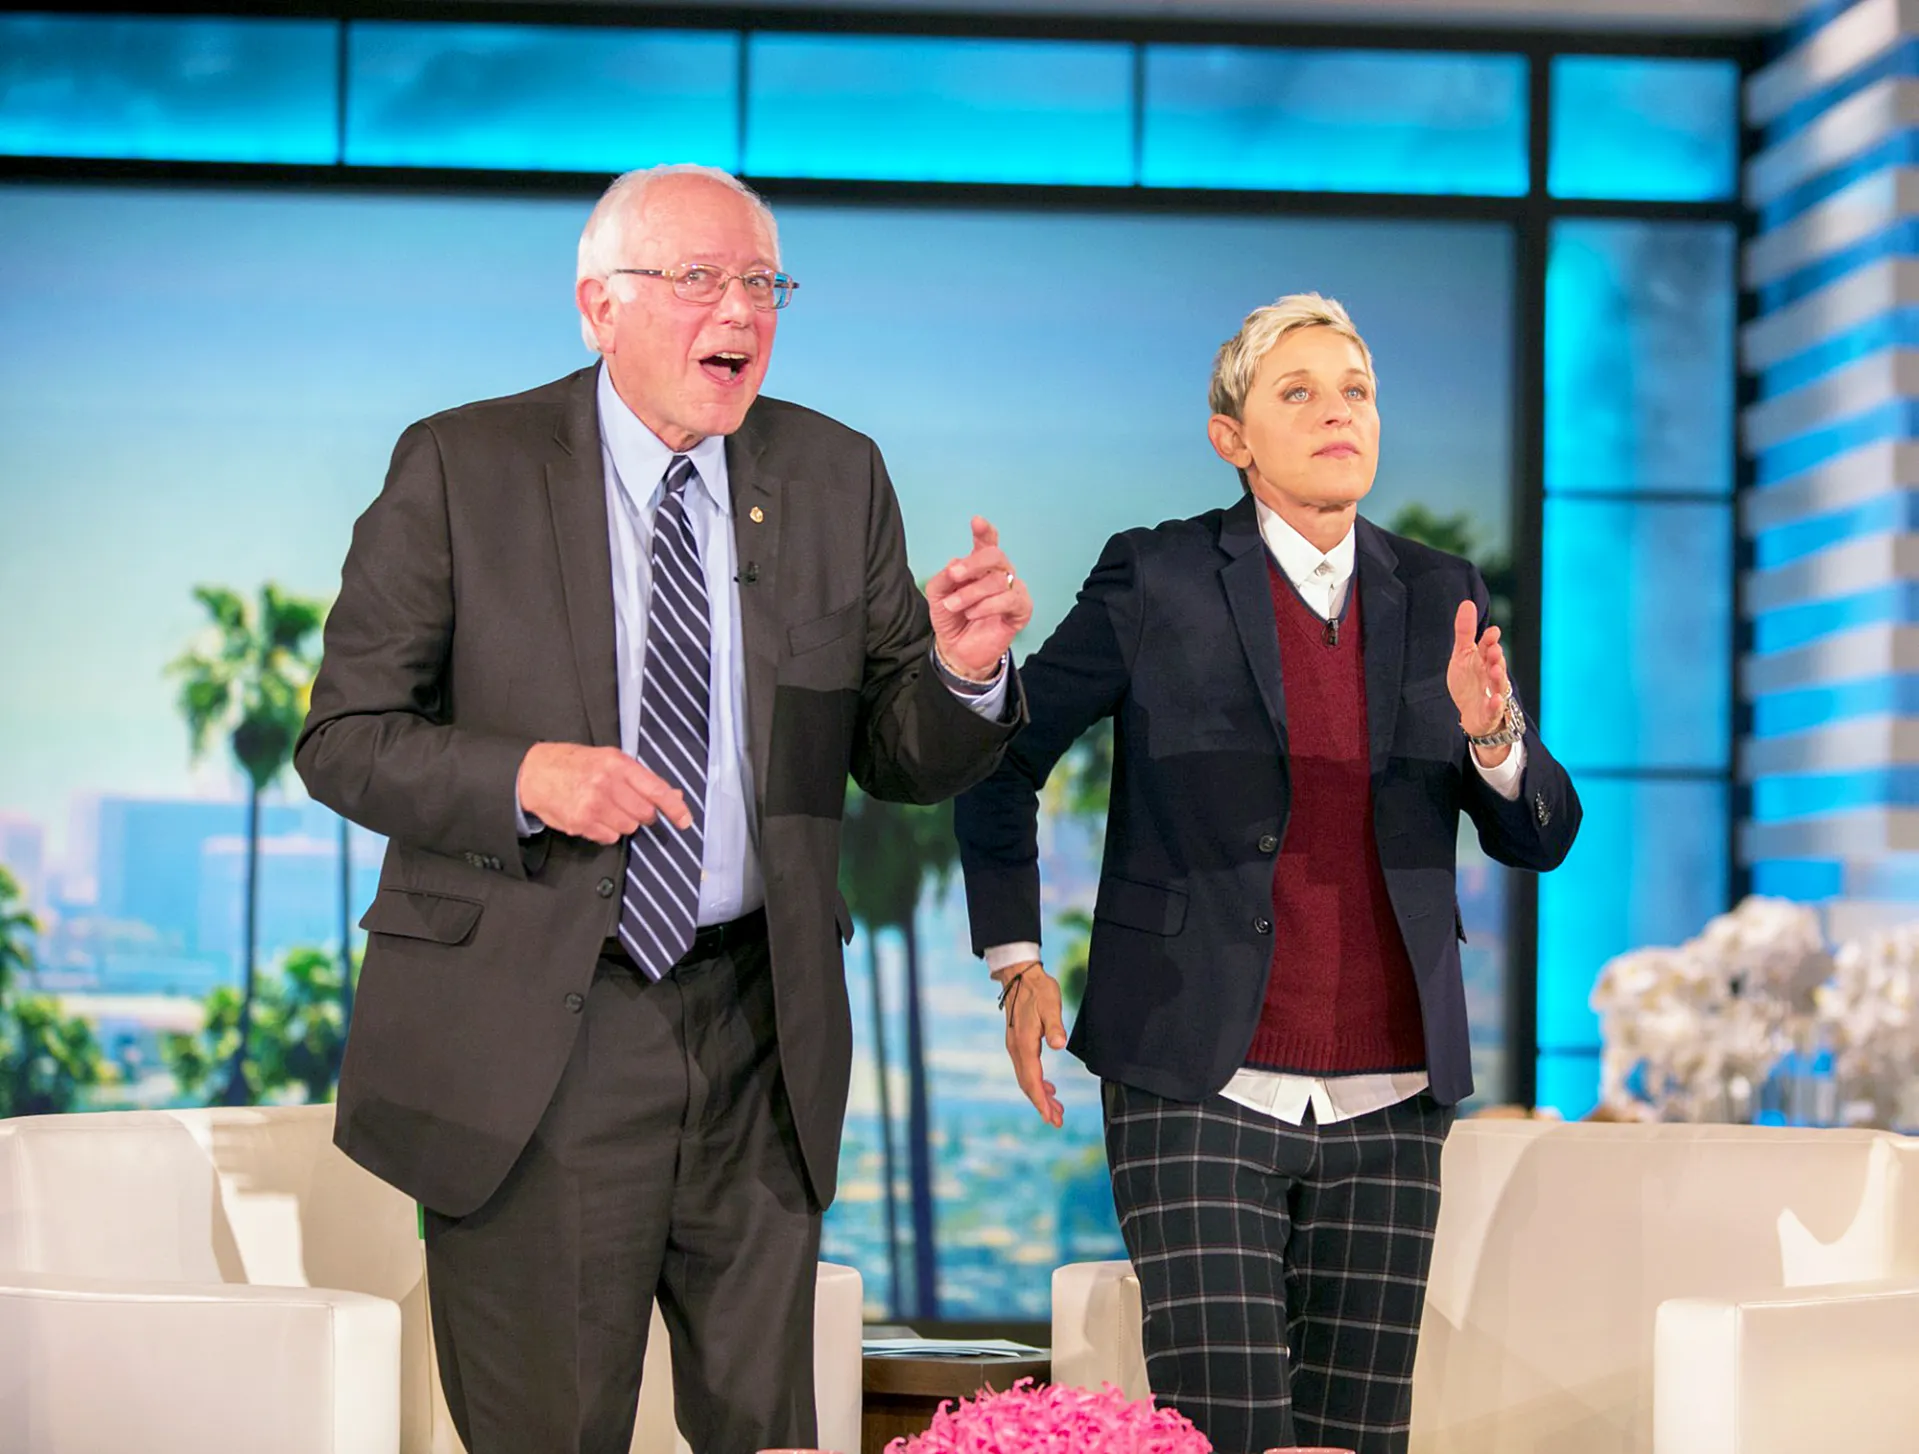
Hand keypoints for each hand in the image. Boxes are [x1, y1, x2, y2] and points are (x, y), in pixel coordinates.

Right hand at [516, 742, 691, 844]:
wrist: (533, 773)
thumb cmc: (574, 764)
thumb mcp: (608, 760)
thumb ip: (641, 779)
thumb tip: (673, 796)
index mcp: (617, 764)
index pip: (656, 789)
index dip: (674, 808)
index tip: (685, 821)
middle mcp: (607, 784)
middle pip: (644, 813)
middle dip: (642, 814)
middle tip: (627, 805)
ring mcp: (594, 805)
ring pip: (628, 828)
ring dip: (623, 822)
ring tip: (606, 808)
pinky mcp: (582, 823)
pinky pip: (609, 837)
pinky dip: (606, 831)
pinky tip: (593, 816)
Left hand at [924, 517, 1032, 680]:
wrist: (957, 650)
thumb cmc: (952, 618)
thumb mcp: (938, 595)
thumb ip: (944, 577)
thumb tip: (955, 563)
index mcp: (980, 566)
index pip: (986, 543)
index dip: (984, 531)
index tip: (976, 521)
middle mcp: (999, 574)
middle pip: (995, 556)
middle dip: (973, 563)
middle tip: (954, 574)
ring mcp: (1013, 590)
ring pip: (998, 580)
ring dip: (971, 593)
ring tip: (954, 606)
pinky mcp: (1021, 609)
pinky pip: (1009, 600)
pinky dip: (987, 605)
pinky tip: (973, 613)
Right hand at [995, 960, 1066, 1127]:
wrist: (1020, 975)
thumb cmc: (1038, 989)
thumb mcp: (1051, 1004)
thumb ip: (1055, 1026)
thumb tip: (1059, 1045)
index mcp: (1024, 1044)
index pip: (1032, 1080)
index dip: (1041, 1101)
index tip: (1051, 1117)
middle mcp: (1016, 1049)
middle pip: (1027, 1084)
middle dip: (1042, 1104)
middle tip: (1057, 1121)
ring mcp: (1015, 1046)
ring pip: (1026, 1078)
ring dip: (1040, 1095)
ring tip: (1056, 1109)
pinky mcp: (1018, 1042)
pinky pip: (1026, 1069)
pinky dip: (1037, 1082)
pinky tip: (1049, 1087)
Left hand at [1447, 599, 1510, 734]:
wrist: (1470, 712)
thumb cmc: (1469, 680)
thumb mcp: (1462, 654)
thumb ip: (1465, 631)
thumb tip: (1467, 603)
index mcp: (1483, 660)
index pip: (1487, 647)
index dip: (1489, 640)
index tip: (1492, 632)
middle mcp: (1491, 675)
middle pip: (1496, 664)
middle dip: (1496, 657)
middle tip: (1494, 649)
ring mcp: (1492, 693)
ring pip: (1498, 685)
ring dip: (1498, 677)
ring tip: (1495, 669)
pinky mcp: (1489, 712)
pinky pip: (1494, 709)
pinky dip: (1496, 705)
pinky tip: (1496, 700)